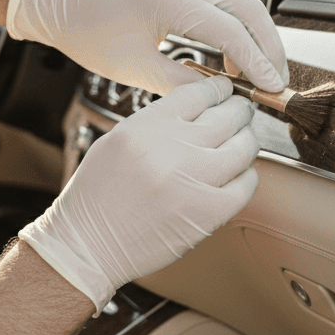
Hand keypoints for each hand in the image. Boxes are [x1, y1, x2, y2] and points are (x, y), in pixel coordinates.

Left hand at [6, 0, 288, 95]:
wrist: (59, 0)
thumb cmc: (85, 30)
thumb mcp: (134, 69)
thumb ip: (180, 84)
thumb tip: (215, 98)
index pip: (230, 32)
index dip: (256, 62)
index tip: (270, 85)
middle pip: (248, 8)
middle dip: (268, 45)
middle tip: (275, 78)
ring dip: (254, 34)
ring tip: (258, 70)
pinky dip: (236, 22)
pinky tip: (234, 50)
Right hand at [19, 76, 259, 308]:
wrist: (88, 245)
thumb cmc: (98, 195)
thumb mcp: (117, 140)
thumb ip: (157, 121)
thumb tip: (199, 108)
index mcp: (145, 127)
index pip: (198, 92)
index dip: (218, 89)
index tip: (224, 91)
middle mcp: (170, 149)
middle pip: (227, 116)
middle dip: (238, 111)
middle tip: (240, 113)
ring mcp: (193, 182)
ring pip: (243, 147)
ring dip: (246, 141)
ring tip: (241, 142)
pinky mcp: (208, 213)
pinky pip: (245, 185)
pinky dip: (246, 176)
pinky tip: (236, 175)